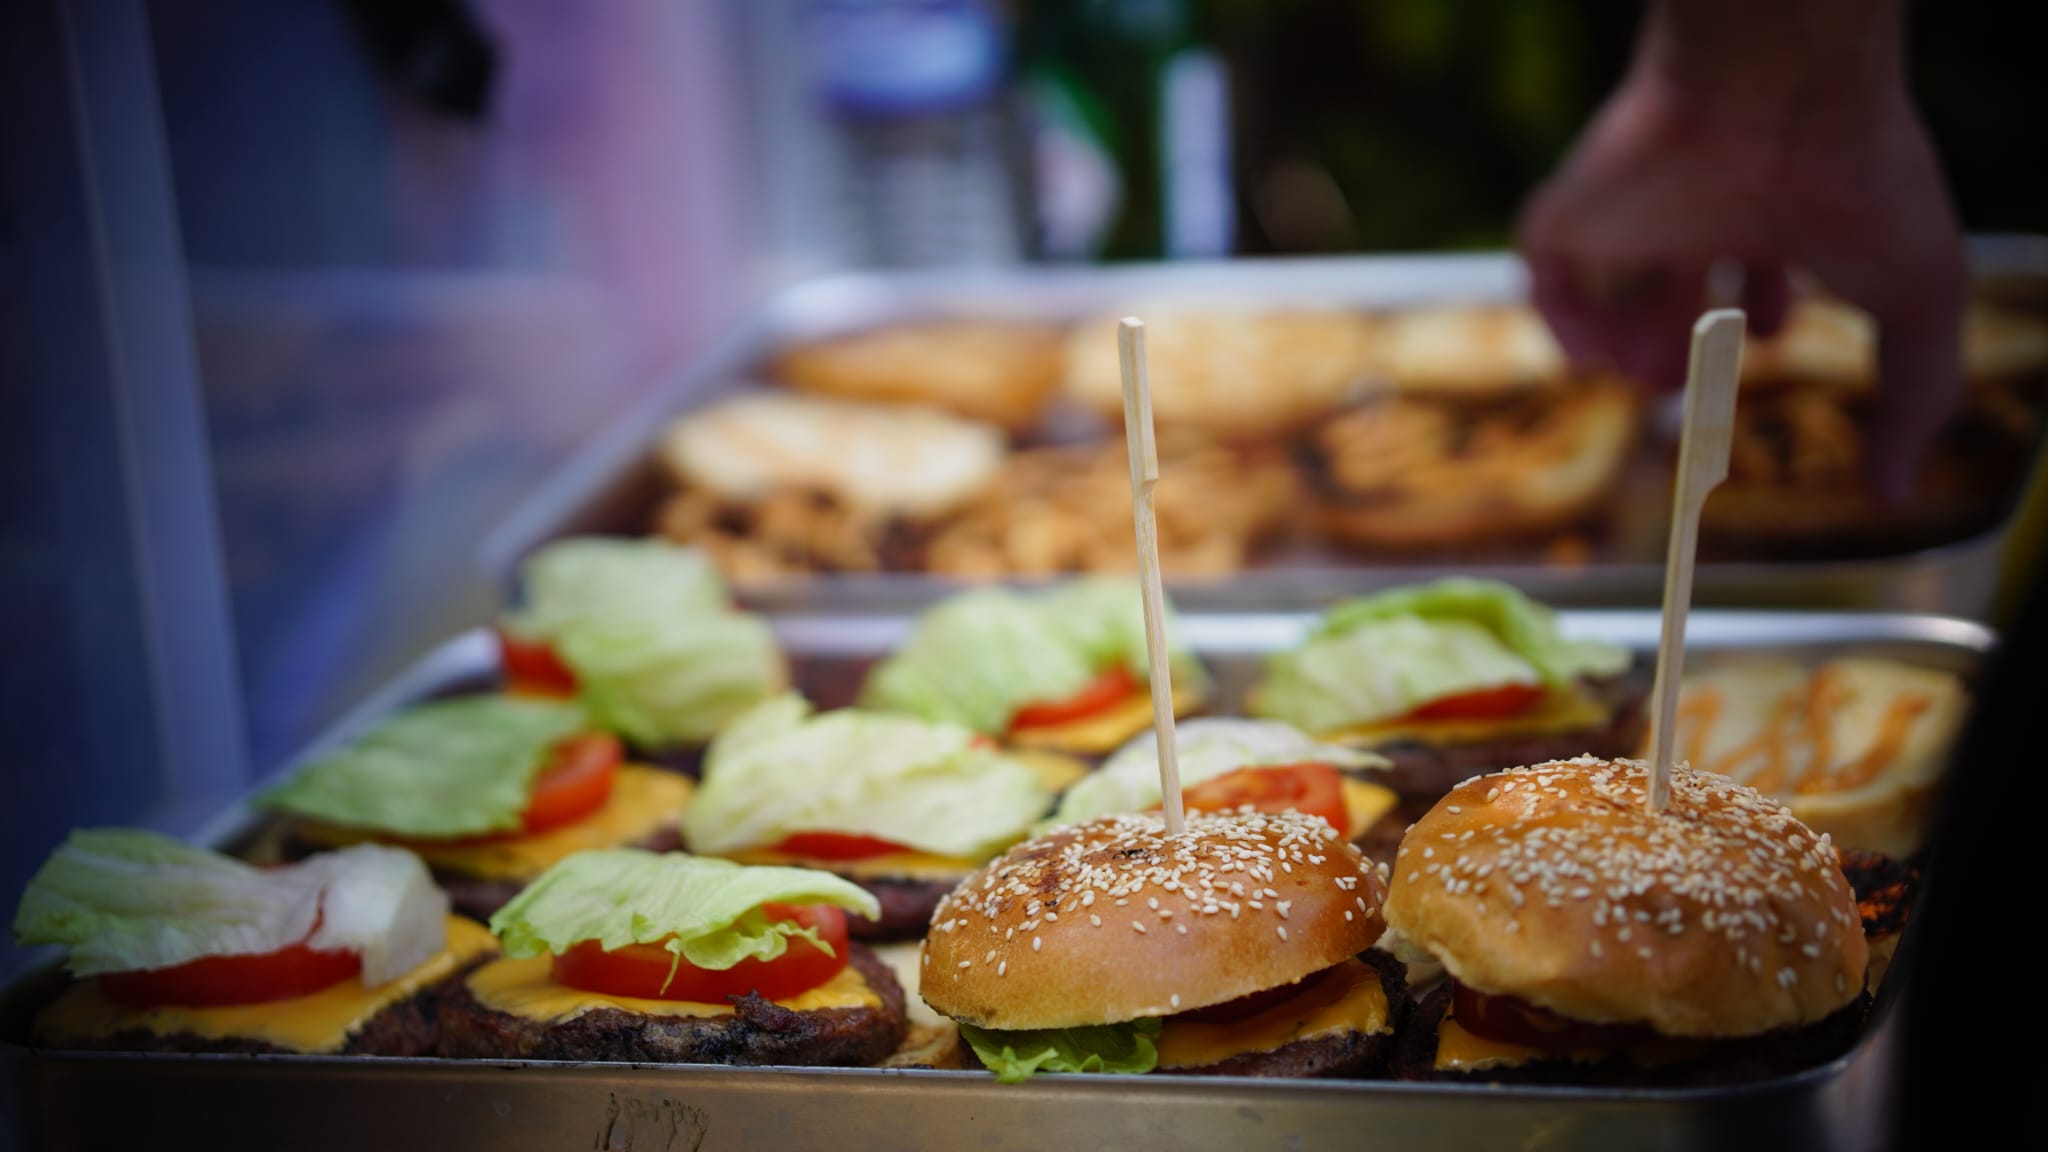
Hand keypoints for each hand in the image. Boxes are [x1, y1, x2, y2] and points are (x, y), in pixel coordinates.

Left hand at [1516, 4, 1965, 501]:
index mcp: (1781, 197)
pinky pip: (1543, 258)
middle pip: (1680, 265)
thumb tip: (1893, 491)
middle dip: (1680, 334)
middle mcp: (1704, 193)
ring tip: (1649, 376)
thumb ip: (1916, 398)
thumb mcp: (1918, 304)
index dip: (1762, 301)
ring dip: (1621, 337)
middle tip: (1684, 385)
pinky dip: (1560, 314)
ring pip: (1610, 266)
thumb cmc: (1858, 185)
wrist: (1774, 99)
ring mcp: (1633, 197)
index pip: (1762, 247)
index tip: (1770, 338)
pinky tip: (1592, 357)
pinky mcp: (1574, 202)